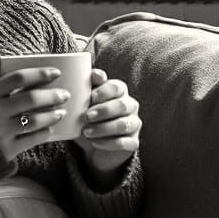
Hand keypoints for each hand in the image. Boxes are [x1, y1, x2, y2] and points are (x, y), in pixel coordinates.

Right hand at [0, 54, 71, 160]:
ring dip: (52, 115)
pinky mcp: (6, 150)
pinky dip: (44, 133)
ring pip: (35, 120)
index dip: (40, 73)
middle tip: (64, 94)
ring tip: (61, 112)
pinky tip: (50, 128)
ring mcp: (0, 132)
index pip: (18, 78)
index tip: (55, 73)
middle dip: (52, 95)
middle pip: (31, 99)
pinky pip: (32, 139)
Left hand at [72, 68, 140, 183]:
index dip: (104, 92)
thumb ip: (87, 86)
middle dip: (103, 111)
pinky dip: (108, 143)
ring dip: (103, 128)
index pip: (117, 87)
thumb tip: (94, 74)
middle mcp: (130, 106)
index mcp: (120, 92)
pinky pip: (125, 143)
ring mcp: (134, 124)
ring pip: (123, 125)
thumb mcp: (84, 101)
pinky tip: (94, 143)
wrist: (92, 143)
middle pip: (121, 105)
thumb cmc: (88, 117)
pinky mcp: (133, 142)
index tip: (90, 98)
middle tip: (86, 116)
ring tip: (86, 132)